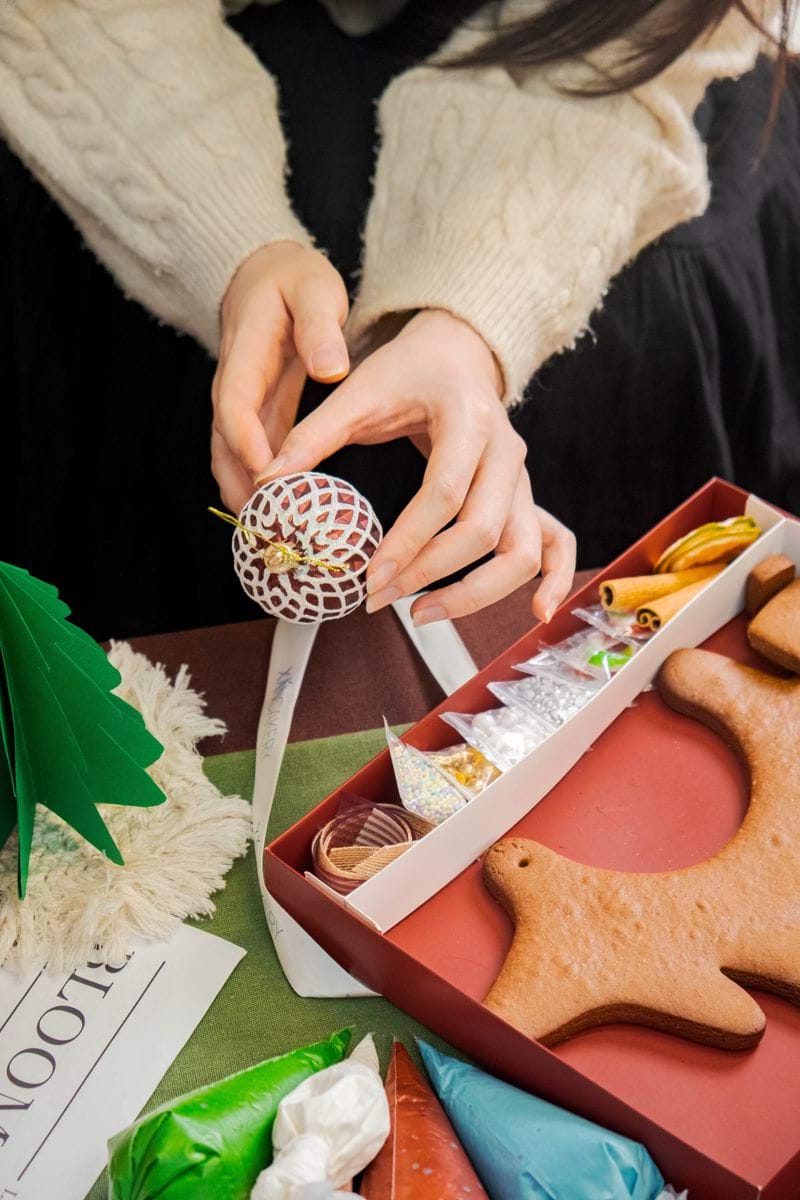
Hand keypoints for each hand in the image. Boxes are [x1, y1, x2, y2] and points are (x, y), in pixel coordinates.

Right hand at [212, 242, 348, 513]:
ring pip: (231, 456)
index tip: (266, 478)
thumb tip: (330, 367)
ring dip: (245, 494)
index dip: (247, 444)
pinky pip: (249, 455)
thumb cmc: (292, 280)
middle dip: (240, 487)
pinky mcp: (253, 413)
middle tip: (266, 528)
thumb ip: (320, 325)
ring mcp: (240, 402)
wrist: (264, 272)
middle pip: (224, 444)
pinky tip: (280, 512)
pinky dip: (259, 484)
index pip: (235, 406)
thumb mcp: (313, 289)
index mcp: (244, 355)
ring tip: (270, 535)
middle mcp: (233, 385)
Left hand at [260, 309, 575, 622]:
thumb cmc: (409, 371)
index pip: (444, 495)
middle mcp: (507, 451)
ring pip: (523, 550)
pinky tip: (534, 613)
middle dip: (429, 573)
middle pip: (483, 530)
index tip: (370, 577)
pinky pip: (554, 544)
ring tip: (423, 614)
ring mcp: (523, 478)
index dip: (408, 542)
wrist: (457, 352)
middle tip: (379, 597)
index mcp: (469, 420)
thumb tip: (268, 481)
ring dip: (479, 592)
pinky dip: (551, 580)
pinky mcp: (528, 497)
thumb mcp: (358, 390)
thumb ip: (313, 435)